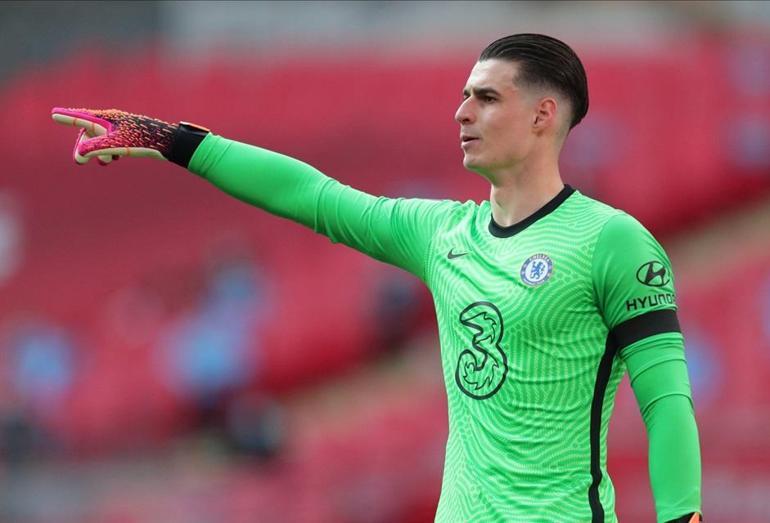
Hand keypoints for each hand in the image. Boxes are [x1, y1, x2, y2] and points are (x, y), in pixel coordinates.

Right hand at [51, 107, 177, 164]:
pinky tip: (115, 159)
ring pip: (101, 139)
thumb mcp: (118, 146)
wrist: (167, 142)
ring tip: (106, 162)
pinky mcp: (130, 135)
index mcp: (107, 119)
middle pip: (90, 131)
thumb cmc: (143, 140)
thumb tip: (80, 153)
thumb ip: (97, 148)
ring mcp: (121, 127)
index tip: (53, 114)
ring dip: (99, 151)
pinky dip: (110, 151)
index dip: (68, 117)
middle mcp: (112, 120)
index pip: (82, 117)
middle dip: (84, 146)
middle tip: (79, 161)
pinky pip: (112, 142)